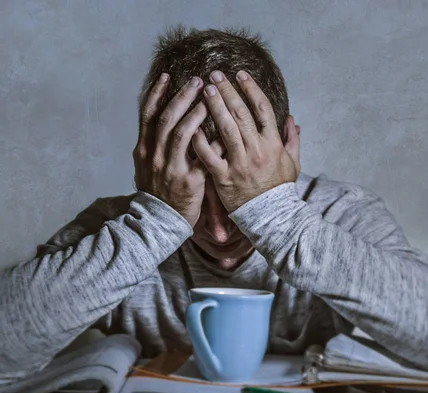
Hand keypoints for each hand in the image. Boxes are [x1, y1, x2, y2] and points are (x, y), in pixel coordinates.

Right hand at [133, 73, 216, 226]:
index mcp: (144, 149)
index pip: (147, 114)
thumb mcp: (146, 166)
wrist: (158, 222)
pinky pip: (203, 157)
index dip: (156, 93)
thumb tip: (158, 121)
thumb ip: (153, 144)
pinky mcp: (188, 181)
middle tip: (197, 80)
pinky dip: (214, 142)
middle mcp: (155, 155)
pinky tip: (225, 130)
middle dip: (181, 97)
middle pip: (166, 118)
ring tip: (210, 98)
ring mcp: (171, 168)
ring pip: (181, 133)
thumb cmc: (156, 191)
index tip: (168, 76)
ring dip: (195, 112)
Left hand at [192, 70, 300, 212]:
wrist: (271, 216)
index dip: (251, 89)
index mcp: (273, 144)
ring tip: (204, 89)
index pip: (263, 109)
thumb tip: (292, 119)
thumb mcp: (293, 163)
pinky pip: (209, 155)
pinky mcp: (224, 177)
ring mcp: (239, 163)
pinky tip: (191, 124)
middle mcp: (256, 150)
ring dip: (214, 106)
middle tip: (215, 74)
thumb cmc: (280, 188)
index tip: (240, 74)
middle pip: (241, 114)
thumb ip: (292, 139)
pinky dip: (200, 139)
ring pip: (225, 129)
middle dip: (227, 91)